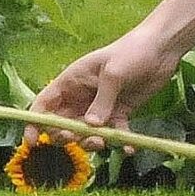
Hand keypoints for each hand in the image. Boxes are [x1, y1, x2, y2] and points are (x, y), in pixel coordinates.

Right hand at [29, 26, 177, 144]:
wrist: (161, 48)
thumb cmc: (132, 52)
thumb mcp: (114, 73)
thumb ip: (101, 101)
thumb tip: (91, 127)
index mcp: (71, 82)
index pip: (44, 104)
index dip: (35, 124)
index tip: (33, 142)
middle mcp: (81, 97)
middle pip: (62, 124)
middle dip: (66, 136)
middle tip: (79, 138)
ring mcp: (100, 107)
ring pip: (86, 133)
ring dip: (92, 142)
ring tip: (105, 142)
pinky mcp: (119, 113)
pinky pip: (114, 134)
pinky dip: (120, 142)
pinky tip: (130, 147)